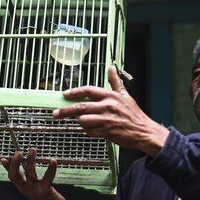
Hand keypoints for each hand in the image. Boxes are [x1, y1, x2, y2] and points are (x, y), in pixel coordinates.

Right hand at [1, 148, 67, 199]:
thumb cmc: (45, 196)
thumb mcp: (34, 185)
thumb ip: (29, 175)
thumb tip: (25, 163)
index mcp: (23, 186)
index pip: (12, 176)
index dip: (7, 167)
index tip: (3, 159)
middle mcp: (26, 189)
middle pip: (16, 176)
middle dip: (15, 163)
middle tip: (18, 152)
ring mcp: (35, 190)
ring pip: (30, 174)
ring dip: (31, 160)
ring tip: (32, 149)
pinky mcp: (45, 191)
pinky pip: (47, 178)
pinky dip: (50, 169)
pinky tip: (53, 161)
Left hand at [52, 65, 169, 156]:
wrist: (144, 131)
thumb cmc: (134, 114)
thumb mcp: (125, 95)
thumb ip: (115, 82)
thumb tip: (111, 67)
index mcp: (110, 96)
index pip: (88, 90)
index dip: (74, 92)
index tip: (64, 94)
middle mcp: (107, 106)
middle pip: (80, 107)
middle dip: (65, 110)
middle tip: (55, 113)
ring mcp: (106, 120)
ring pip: (83, 120)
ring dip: (81, 122)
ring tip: (85, 122)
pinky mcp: (106, 132)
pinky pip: (90, 131)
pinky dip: (88, 131)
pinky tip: (93, 129)